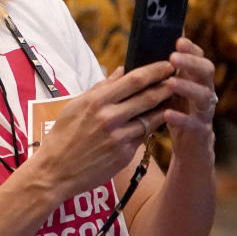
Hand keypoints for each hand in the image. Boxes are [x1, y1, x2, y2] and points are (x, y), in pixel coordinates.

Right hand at [32, 60, 174, 195]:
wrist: (55, 172)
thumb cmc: (62, 137)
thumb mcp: (74, 107)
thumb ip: (99, 88)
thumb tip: (120, 71)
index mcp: (96, 102)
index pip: (134, 80)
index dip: (155, 70)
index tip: (167, 63)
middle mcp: (110, 118)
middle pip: (148, 97)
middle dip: (168, 86)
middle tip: (181, 78)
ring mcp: (119, 137)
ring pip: (152, 118)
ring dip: (165, 107)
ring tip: (175, 98)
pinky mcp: (124, 154)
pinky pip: (142, 136)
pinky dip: (150, 127)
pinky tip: (156, 121)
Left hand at [161, 37, 217, 166]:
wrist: (190, 147)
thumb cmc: (176, 111)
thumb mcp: (170, 89)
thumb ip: (164, 71)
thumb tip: (148, 43)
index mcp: (196, 79)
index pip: (199, 57)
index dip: (191, 48)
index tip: (178, 39)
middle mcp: (205, 92)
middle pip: (206, 72)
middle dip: (191, 63)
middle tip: (173, 57)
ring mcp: (204, 112)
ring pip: (204, 96)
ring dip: (188, 87)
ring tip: (171, 83)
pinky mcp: (201, 131)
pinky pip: (194, 124)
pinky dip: (181, 118)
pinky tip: (168, 114)